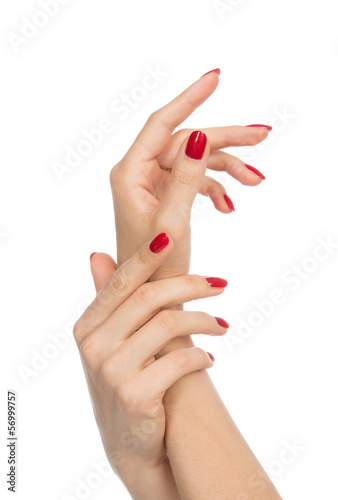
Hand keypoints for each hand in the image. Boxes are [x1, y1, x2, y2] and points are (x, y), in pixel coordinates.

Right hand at [73, 233, 227, 495]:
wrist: (130, 445)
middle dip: (192, 285)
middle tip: (222, 285)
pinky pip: (180, 359)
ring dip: (205, 321)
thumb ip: (108, 300)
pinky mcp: (133, 394)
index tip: (173, 234)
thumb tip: (96, 254)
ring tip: (223, 326)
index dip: (148, 255)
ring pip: (169, 323)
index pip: (122, 280)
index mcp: (87, 325)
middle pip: (150, 296)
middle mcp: (92, 344)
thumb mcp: (111, 343)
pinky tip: (210, 359)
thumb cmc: (126, 384)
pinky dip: (202, 356)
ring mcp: (110, 370)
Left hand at [110, 69, 270, 279]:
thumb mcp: (173, 221)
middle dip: (225, 140)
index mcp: (130, 174)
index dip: (190, 98)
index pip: (162, 124)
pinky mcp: (165, 195)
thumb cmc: (154, 267)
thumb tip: (201, 135)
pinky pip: (195, 180)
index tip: (216, 78)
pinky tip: (229, 206)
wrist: (151, 296)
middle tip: (262, 134)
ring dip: (227, 168)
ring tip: (255, 182)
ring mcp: (153, 184)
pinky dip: (215, 189)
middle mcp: (139, 173)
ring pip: (196, 160)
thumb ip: (185, 177)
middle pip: (188, 142)